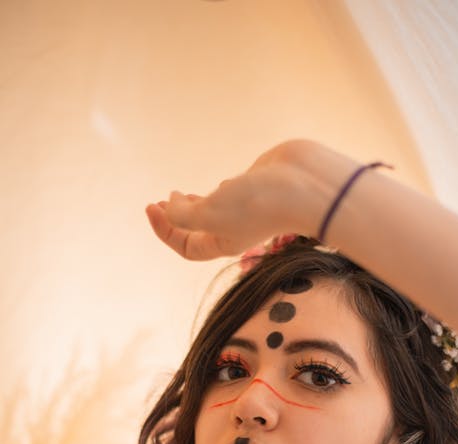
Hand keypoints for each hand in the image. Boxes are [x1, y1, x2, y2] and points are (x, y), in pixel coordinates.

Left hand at [146, 140, 352, 259]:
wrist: (305, 184)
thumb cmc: (259, 204)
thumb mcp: (210, 213)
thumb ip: (184, 215)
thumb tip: (172, 206)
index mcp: (221, 242)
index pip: (186, 246)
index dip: (163, 230)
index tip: (152, 205)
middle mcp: (233, 229)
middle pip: (197, 231)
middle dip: (174, 218)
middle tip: (159, 203)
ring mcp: (245, 207)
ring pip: (213, 210)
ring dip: (193, 204)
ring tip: (178, 194)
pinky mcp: (256, 185)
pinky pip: (232, 192)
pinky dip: (220, 190)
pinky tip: (221, 182)